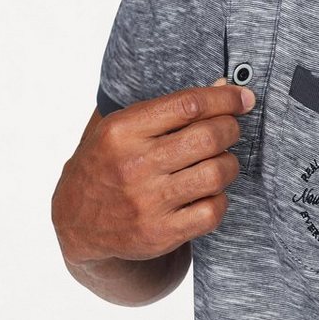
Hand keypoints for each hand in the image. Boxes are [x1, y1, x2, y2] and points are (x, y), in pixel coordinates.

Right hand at [51, 78, 255, 265]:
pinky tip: (210, 192)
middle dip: (231, 129)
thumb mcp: (125, 127)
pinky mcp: (159, 234)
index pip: (188, 104)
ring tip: (221, 161)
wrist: (76, 220)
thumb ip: (171, 108)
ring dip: (229, 164)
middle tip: (231, 130)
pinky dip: (220, 199)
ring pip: (216, 174)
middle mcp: (134, 165)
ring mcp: (147, 202)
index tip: (242, 98)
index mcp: (123, 130)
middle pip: (208, 137)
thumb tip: (222, 86)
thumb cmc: (109, 162)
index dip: (224, 99)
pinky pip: (212, 211)